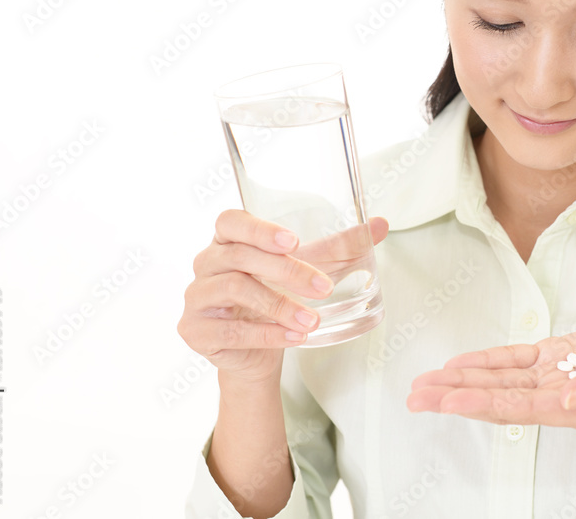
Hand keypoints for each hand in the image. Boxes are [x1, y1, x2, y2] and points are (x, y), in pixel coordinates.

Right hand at [177, 209, 389, 383]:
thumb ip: (341, 247)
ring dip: (279, 305)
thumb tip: (380, 225)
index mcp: (228, 240)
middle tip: (324, 288)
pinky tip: (294, 337)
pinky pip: (230, 329)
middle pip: (240, 257)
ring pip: (235, 290)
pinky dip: (266, 334)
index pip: (231, 221)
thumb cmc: (277, 298)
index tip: (294, 241)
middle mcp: (207, 263)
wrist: (256, 353)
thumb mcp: (310, 270)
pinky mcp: (195, 330)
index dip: (259, 229)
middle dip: (287, 272)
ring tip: (312, 321)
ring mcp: (197, 297)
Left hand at [407, 325, 575, 432]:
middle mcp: (556, 397)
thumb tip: (568, 398)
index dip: (482, 402)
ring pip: (499, 379)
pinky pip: (514, 360)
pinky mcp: (556, 357)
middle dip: (455, 396)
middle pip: (497, 398)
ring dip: (461, 380)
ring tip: (425, 383)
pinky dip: (487, 360)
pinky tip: (461, 364)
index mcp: (575, 408)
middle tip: (416, 396)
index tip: (448, 400)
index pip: (519, 408)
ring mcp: (553, 377)